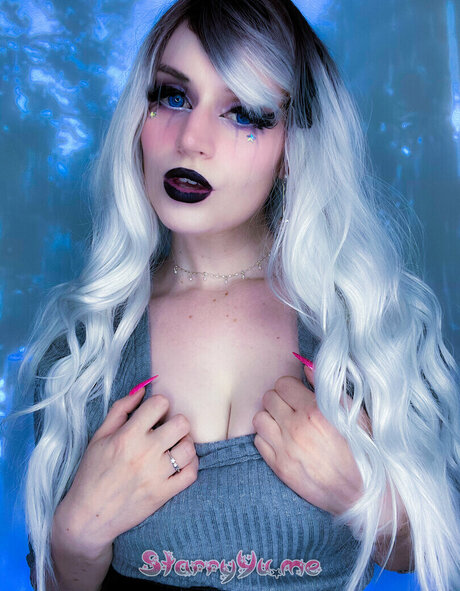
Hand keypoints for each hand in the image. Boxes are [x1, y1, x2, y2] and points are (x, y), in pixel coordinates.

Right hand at [54, 385, 197, 555]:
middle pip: (181, 423)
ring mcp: (157, 475)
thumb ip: (120, 409)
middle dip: (175, 422)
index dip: (159, 404)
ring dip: (183, 444)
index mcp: (128, 436)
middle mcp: (145, 453)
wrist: (88, 517)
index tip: (154, 413)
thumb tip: (142, 390)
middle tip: (166, 430)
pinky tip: (179, 463)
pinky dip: (190, 465)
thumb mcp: (99, 437)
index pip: (160, 404)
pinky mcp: (164, 494)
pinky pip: (191, 473)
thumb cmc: (92, 473)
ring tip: (173, 447)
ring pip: (189, 447)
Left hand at [252, 364, 370, 516]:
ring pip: (259, 418)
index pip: (283, 383)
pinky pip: (258, 442)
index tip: (299, 394)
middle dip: (280, 400)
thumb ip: (327, 387)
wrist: (363, 494)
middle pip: (268, 398)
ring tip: (285, 424)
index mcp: (315, 412)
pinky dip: (267, 438)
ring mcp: (285, 449)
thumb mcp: (354, 413)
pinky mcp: (279, 468)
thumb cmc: (363, 450)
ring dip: (270, 418)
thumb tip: (307, 367)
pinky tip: (283, 441)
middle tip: (293, 409)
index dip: (291, 387)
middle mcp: (296, 429)